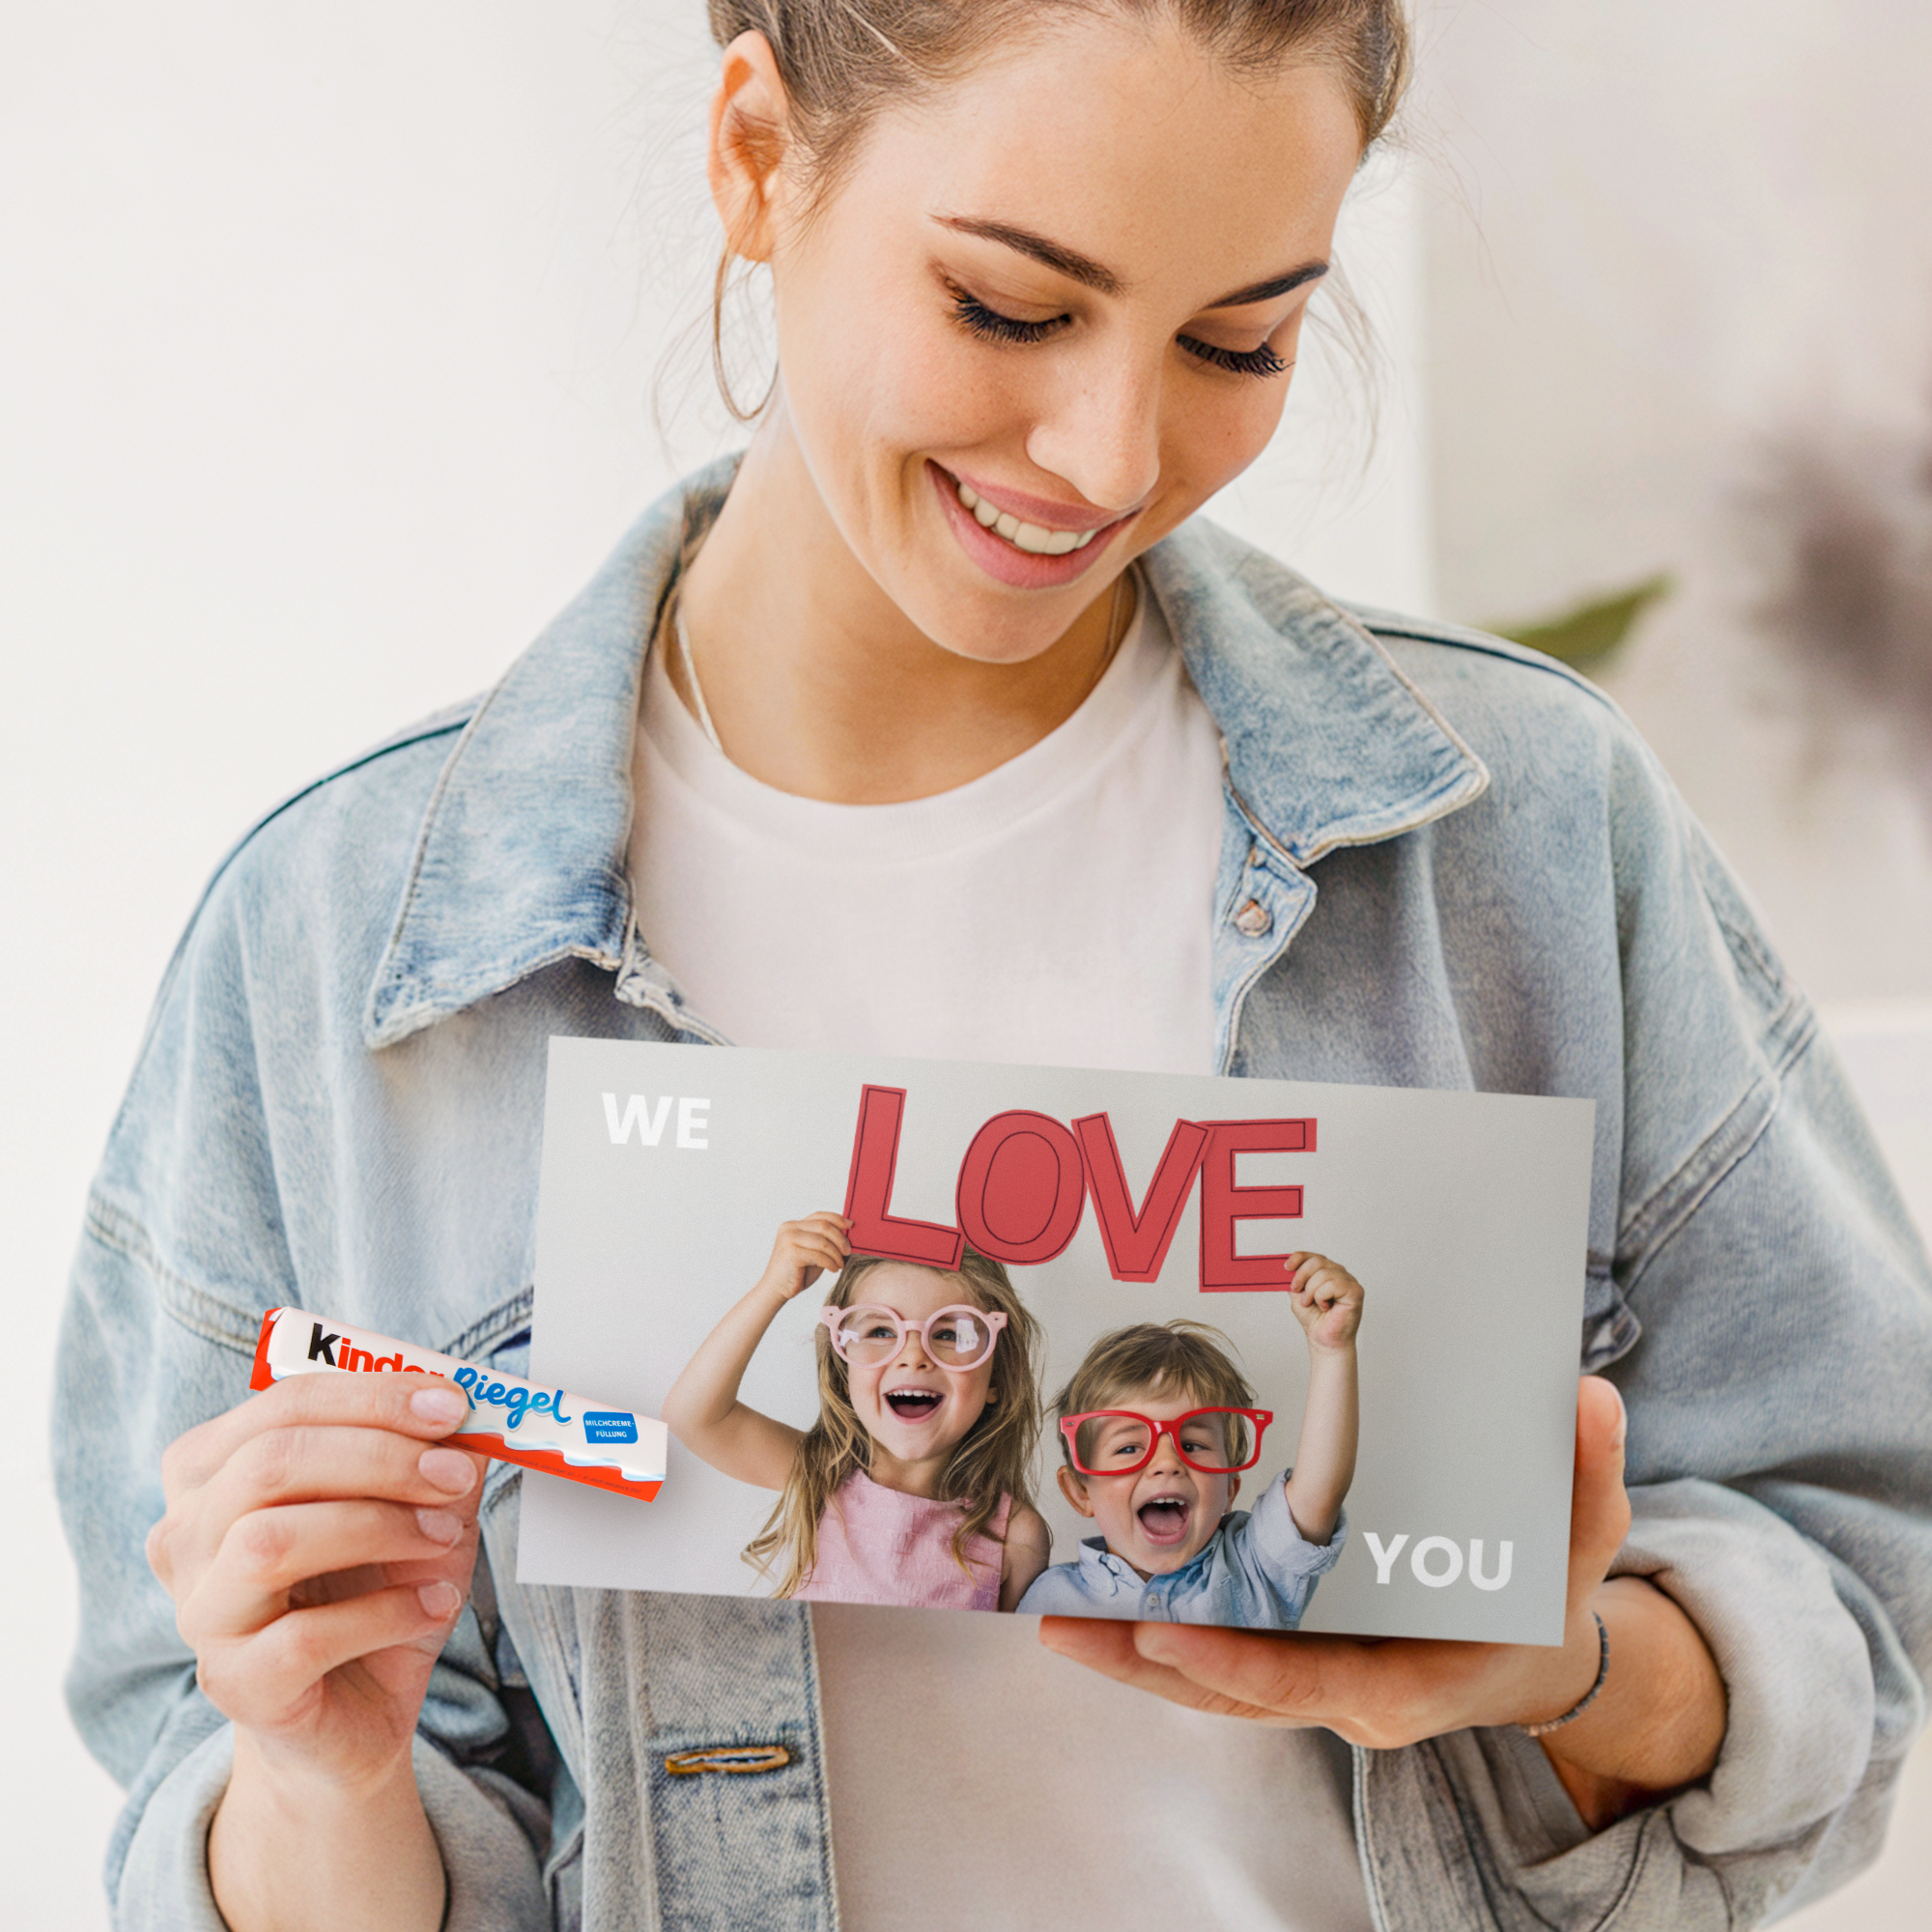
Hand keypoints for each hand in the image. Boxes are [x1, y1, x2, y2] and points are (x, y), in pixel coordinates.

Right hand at [148, 1371, 484, 1793]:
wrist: (355, 1711)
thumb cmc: (375, 1588)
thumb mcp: (417, 1505)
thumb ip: (435, 1452)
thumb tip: (472, 1408)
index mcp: (216, 1468)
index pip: (284, 1404)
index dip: (373, 1397)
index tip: (453, 1405)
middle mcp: (187, 1534)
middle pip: (269, 1463)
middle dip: (379, 1456)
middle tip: (455, 1473)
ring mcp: (201, 1612)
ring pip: (269, 1542)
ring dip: (377, 1528)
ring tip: (443, 1538)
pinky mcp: (233, 1682)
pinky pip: (302, 1637)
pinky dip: (386, 1613)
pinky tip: (434, 1605)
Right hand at [756, 1211, 850, 1301]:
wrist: (776, 1290)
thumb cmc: (797, 1272)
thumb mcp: (814, 1252)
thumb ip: (825, 1241)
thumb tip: (847, 1233)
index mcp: (793, 1225)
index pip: (819, 1216)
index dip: (837, 1219)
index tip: (850, 1226)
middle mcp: (789, 1229)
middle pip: (824, 1226)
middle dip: (840, 1239)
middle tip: (848, 1251)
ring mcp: (789, 1239)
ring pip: (823, 1242)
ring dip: (836, 1254)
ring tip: (840, 1264)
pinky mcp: (792, 1253)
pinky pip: (819, 1255)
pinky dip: (830, 1263)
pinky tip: (834, 1269)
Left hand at [1042, 1378, 1726, 1830]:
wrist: (1534, 1660)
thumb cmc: (1551, 1598)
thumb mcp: (1583, 1535)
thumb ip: (1587, 1472)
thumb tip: (1592, 1399)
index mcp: (1412, 1682)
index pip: (1318, 1683)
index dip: (1243, 1667)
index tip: (1172, 1641)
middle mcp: (1351, 1699)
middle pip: (1236, 1692)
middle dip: (1149, 1666)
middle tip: (1068, 1631)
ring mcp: (1314, 1688)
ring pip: (1211, 1686)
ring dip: (1133, 1659)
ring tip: (1056, 1623)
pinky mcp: (1292, 1666)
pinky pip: (1215, 1663)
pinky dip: (1157, 1645)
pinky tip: (1097, 1612)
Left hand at [1284, 1251, 1363, 1350]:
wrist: (1324, 1341)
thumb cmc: (1315, 1320)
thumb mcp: (1298, 1295)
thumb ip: (1294, 1280)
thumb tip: (1285, 1267)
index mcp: (1328, 1272)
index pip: (1314, 1256)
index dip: (1299, 1258)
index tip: (1286, 1266)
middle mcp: (1340, 1274)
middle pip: (1318, 1261)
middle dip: (1301, 1276)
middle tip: (1296, 1290)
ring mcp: (1349, 1282)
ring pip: (1324, 1273)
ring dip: (1311, 1290)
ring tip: (1311, 1303)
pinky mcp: (1355, 1291)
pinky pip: (1333, 1284)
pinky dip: (1322, 1296)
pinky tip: (1324, 1306)